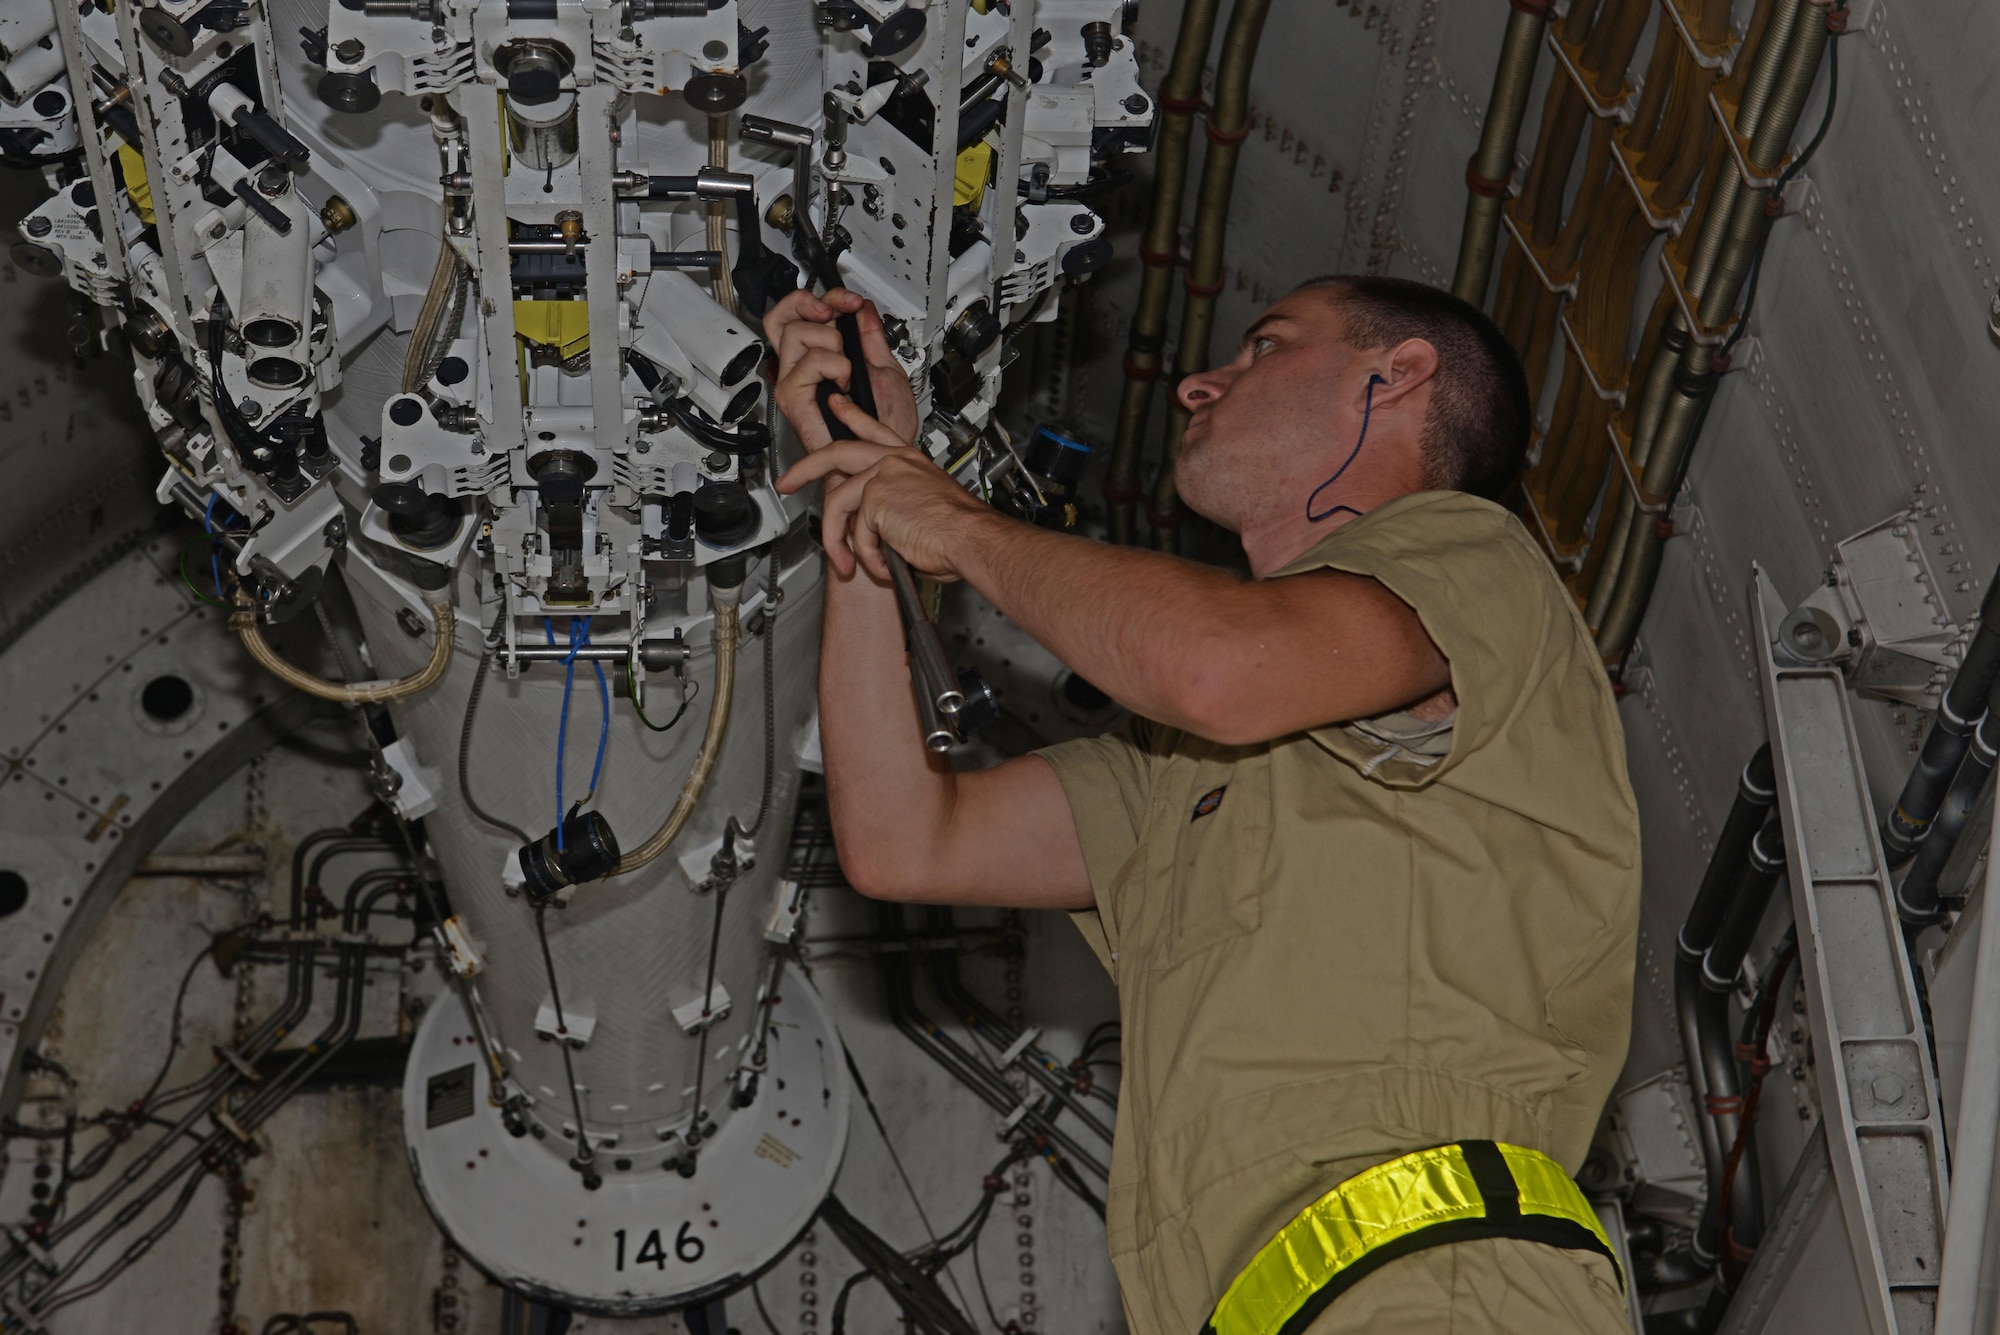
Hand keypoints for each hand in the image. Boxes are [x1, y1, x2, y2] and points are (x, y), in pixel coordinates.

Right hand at [763, 288, 919, 452]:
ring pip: (795, 333)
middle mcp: (802, 368)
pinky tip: (843, 384)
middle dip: (810, 304)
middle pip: (781, 317)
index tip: (851, 302)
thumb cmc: (883, 428)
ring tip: (846, 368)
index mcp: (821, 358)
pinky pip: (806, 363)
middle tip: (833, 313)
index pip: (801, 314)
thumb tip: (863, 310)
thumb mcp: (884, 369)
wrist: (881, 457)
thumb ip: (871, 337)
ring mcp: (795, 382)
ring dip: (831, 343)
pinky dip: (833, 366)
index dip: (823, 297)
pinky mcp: (794, 398)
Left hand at [777, 417, 990, 582]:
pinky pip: (856, 534)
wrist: (972, 538)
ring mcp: (883, 476)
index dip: (851, 416)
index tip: (836, 405)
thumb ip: (896, 509)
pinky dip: (868, 558)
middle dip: (805, 468)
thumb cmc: (961, 531)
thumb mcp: (926, 509)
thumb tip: (877, 530)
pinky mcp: (876, 498)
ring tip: (845, 564)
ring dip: (837, 541)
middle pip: (836, 452)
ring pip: (838, 503)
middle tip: (787, 481)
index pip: (874, 429)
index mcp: (909, 460)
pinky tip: (883, 567)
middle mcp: (895, 462)